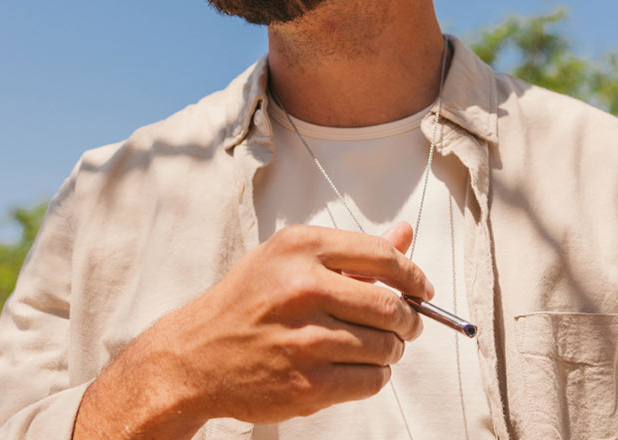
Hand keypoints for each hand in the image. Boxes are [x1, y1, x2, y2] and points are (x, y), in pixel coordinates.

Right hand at [75, 223, 432, 437]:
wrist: (195, 355)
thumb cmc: (246, 303)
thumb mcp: (289, 260)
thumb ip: (351, 252)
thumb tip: (405, 235)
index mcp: (300, 248)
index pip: (383, 256)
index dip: (413, 275)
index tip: (422, 288)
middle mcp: (302, 287)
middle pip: (391, 305)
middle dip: (407, 319)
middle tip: (404, 324)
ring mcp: (304, 338)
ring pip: (385, 346)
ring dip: (389, 350)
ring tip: (372, 346)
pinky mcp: (306, 383)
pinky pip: (370, 381)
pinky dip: (374, 377)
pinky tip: (355, 368)